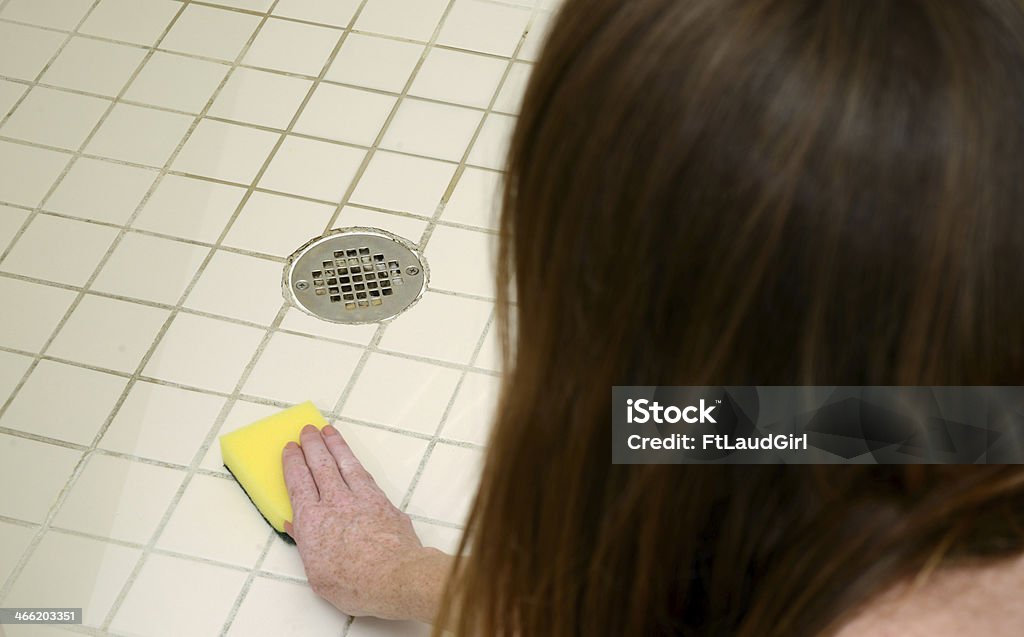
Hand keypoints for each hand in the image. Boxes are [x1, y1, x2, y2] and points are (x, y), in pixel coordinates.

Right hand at [282, 424, 451, 620]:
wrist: (396, 577)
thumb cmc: (356, 583)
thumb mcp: (318, 574)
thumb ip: (306, 545)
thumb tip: (296, 526)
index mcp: (313, 521)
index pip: (298, 482)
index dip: (293, 462)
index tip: (290, 449)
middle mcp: (335, 503)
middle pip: (320, 465)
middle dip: (312, 445)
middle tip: (307, 431)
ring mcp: (361, 498)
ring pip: (344, 463)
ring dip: (334, 445)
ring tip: (328, 431)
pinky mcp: (381, 500)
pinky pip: (364, 473)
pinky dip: (354, 461)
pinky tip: (351, 458)